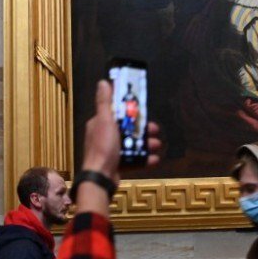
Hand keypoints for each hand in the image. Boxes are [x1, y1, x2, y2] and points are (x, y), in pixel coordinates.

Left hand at [77, 81, 161, 215]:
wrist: (101, 177)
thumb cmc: (103, 146)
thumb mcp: (105, 120)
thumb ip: (104, 102)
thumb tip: (103, 82)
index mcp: (99, 124)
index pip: (117, 113)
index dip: (131, 111)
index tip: (144, 111)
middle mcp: (104, 136)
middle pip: (127, 129)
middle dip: (143, 130)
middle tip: (156, 130)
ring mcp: (111, 152)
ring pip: (132, 144)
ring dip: (147, 144)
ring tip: (158, 146)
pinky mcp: (118, 165)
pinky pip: (133, 160)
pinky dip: (144, 159)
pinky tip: (155, 159)